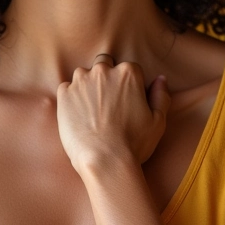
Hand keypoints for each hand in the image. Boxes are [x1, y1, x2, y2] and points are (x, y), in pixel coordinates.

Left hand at [56, 55, 170, 175]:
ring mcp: (81, 80)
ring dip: (87, 86)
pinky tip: (78, 116)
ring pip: (84, 75)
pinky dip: (71, 97)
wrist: (104, 161)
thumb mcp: (158, 121)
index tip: (126, 100)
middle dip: (106, 77)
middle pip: (104, 64)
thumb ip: (160, 95)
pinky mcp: (64, 93)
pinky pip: (67, 88)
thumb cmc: (134, 143)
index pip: (129, 68)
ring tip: (91, 110)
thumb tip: (160, 79)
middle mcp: (103, 70)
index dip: (129, 84)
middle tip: (107, 102)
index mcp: (128, 73)